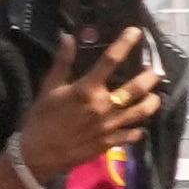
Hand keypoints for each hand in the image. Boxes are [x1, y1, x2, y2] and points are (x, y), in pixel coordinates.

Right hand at [11, 18, 165, 185]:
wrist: (36, 157)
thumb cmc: (40, 120)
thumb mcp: (48, 90)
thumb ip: (62, 63)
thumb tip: (67, 37)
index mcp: (87, 90)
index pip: (110, 60)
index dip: (125, 43)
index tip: (136, 32)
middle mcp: (103, 105)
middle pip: (138, 87)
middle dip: (150, 76)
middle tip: (152, 72)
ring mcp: (110, 125)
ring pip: (143, 110)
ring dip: (152, 101)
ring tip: (152, 96)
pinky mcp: (110, 142)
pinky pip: (133, 134)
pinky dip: (138, 130)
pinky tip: (138, 126)